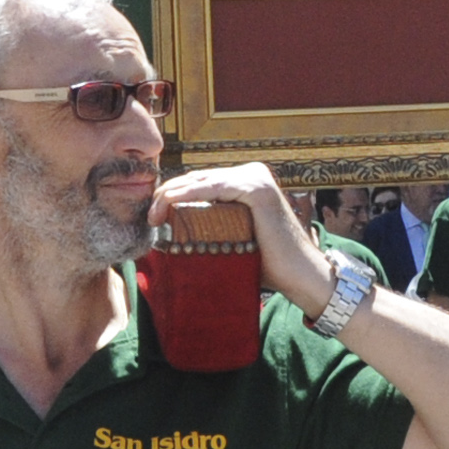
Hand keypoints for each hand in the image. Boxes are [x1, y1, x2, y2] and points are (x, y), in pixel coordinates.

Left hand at [153, 162, 335, 315]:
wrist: (300, 276)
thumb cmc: (267, 264)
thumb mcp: (232, 239)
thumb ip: (211, 227)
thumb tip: (172, 236)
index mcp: (245, 181)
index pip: (200, 182)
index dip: (172, 195)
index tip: (152, 216)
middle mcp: (252, 173)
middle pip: (198, 178)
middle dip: (168, 194)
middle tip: (149, 216)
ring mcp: (256, 177)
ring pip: (202, 181)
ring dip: (172, 195)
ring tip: (153, 215)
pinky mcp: (257, 188)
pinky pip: (214, 188)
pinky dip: (188, 194)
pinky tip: (169, 204)